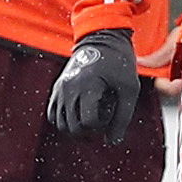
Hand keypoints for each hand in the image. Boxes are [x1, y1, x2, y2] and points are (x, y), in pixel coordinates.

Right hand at [46, 29, 142, 143]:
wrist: (103, 39)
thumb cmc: (120, 63)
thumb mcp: (129, 89)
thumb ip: (123, 117)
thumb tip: (111, 142)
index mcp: (88, 86)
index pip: (87, 123)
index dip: (101, 125)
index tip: (111, 112)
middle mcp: (69, 88)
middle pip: (72, 127)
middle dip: (89, 130)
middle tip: (103, 117)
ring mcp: (60, 88)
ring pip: (60, 124)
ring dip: (76, 128)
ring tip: (92, 116)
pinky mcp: (57, 87)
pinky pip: (53, 114)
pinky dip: (64, 120)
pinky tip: (80, 114)